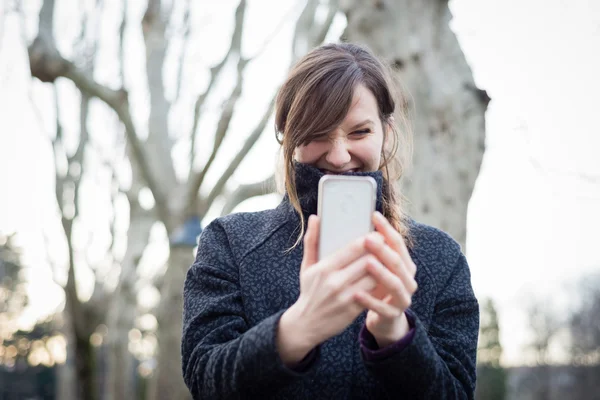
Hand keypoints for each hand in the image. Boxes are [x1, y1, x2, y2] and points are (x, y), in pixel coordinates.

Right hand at [277, 215, 381, 364]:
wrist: (306, 324)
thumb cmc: (309, 291)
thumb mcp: (307, 266)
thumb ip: (312, 241)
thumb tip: (315, 218)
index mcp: (324, 268)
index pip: (354, 248)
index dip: (370, 239)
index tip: (377, 235)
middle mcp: (334, 282)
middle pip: (368, 261)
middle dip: (380, 253)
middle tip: (387, 247)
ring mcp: (345, 297)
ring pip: (374, 278)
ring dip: (383, 270)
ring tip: (388, 262)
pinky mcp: (353, 310)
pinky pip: (373, 294)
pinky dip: (379, 286)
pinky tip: (383, 280)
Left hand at [353, 211, 417, 347]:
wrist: (384, 318)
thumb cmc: (374, 286)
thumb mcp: (373, 267)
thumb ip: (366, 248)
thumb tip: (349, 224)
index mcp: (403, 263)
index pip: (397, 242)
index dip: (387, 229)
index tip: (374, 215)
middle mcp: (407, 278)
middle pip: (397, 261)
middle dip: (383, 249)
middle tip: (367, 238)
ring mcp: (403, 297)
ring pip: (395, 283)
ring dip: (381, 272)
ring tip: (367, 263)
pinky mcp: (394, 314)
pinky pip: (383, 307)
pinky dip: (371, 301)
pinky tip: (357, 294)